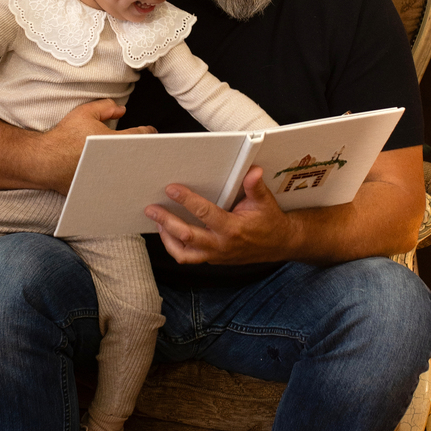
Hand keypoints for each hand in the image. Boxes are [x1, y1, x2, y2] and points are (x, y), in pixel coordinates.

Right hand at [33, 98, 155, 191]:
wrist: (45, 161)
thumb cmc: (63, 138)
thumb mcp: (85, 113)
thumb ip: (106, 107)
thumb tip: (121, 110)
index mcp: (114, 141)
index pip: (141, 136)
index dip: (149, 133)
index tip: (151, 133)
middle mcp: (115, 161)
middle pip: (140, 158)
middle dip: (146, 153)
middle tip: (148, 150)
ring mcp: (110, 178)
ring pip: (131, 175)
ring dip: (136, 170)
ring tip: (139, 165)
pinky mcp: (101, 190)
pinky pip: (116, 187)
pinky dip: (121, 183)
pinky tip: (121, 179)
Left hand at [145, 165, 292, 265]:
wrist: (279, 244)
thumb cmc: (269, 221)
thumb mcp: (265, 202)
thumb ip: (255, 187)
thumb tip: (253, 171)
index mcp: (232, 229)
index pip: (205, 213)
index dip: (186, 200)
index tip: (171, 189)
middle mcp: (220, 245)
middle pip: (186, 236)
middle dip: (166, 221)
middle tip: (151, 209)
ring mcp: (215, 255)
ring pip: (183, 253)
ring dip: (166, 238)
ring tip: (157, 222)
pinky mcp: (212, 259)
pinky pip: (188, 258)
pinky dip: (174, 247)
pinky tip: (168, 233)